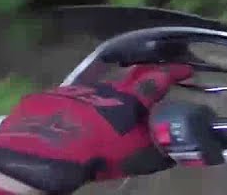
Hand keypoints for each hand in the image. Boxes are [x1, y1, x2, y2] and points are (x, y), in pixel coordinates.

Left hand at [0, 65, 192, 194]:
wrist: (41, 154)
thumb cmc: (97, 154)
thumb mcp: (134, 157)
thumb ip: (156, 150)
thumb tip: (175, 151)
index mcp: (131, 100)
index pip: (158, 80)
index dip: (173, 73)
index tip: (185, 70)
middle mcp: (107, 88)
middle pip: (129, 79)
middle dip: (141, 80)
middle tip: (148, 86)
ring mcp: (77, 90)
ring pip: (99, 90)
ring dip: (106, 100)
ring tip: (105, 116)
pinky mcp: (50, 97)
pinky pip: (70, 100)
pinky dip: (77, 108)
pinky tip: (72, 123)